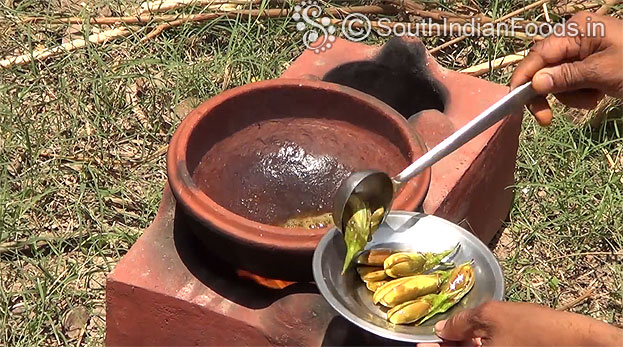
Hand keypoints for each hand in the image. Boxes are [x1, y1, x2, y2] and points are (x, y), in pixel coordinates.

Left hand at [431, 301, 621, 345]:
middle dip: (447, 344)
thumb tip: (442, 328)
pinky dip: (478, 345)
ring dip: (462, 343)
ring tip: (453, 329)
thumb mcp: (493, 316)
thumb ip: (463, 321)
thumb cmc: (535, 328)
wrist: (577, 341)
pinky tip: (475, 333)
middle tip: (437, 331)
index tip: (419, 342)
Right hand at [510, 12, 622, 125]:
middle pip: (543, 68)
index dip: (524, 78)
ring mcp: (582, 51)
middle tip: (547, 119)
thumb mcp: (603, 72)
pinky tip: (599, 96)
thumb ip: (567, 77)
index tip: (517, 102)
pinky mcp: (589, 66)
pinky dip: (580, 95)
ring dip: (569, 96)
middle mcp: (574, 37)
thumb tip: (535, 83)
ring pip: (556, 79)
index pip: (538, 54)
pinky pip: (571, 83)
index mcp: (576, 29)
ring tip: (593, 99)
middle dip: (549, 92)